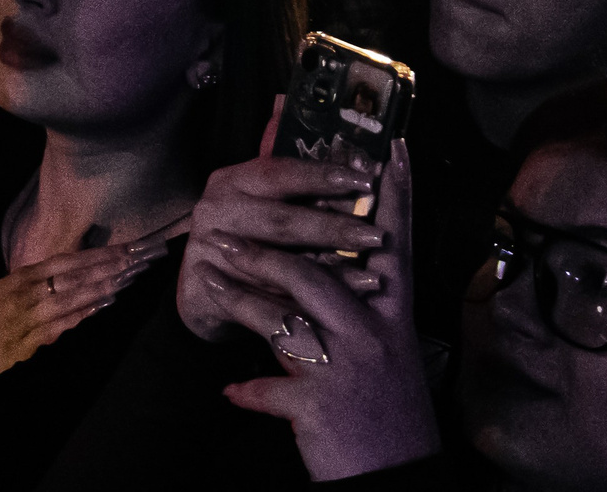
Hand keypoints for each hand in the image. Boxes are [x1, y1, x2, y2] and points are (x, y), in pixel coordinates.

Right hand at [0, 238, 170, 390]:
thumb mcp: (3, 293)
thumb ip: (32, 286)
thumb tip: (68, 280)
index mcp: (17, 279)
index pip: (62, 262)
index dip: (92, 255)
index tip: (118, 249)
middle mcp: (23, 294)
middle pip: (70, 276)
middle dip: (103, 267)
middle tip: (132, 259)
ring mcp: (26, 318)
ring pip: (69, 298)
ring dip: (99, 288)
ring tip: (125, 279)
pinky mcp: (27, 342)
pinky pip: (61, 326)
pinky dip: (82, 315)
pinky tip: (102, 306)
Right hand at [178, 98, 384, 342]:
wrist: (203, 290)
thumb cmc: (243, 234)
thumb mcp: (257, 194)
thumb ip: (282, 162)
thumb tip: (287, 101)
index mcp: (231, 181)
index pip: (278, 170)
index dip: (322, 175)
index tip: (366, 178)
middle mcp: (215, 212)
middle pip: (280, 220)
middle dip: (333, 227)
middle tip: (376, 235)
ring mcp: (210, 252)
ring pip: (279, 262)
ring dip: (330, 270)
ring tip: (373, 276)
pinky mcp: (213, 291)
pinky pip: (272, 300)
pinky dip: (310, 303)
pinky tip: (343, 304)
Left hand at [204, 141, 439, 481]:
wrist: (398, 481)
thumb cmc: (387, 407)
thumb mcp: (387, 349)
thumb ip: (366, 298)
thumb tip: (343, 247)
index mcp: (393, 319)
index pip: (394, 245)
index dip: (393, 196)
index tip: (391, 147)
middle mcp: (374, 338)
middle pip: (317, 277)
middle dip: (268, 252)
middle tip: (223, 233)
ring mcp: (347, 374)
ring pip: (286, 322)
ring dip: (242, 302)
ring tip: (209, 283)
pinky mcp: (321, 412)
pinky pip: (272, 393)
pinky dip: (249, 390)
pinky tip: (229, 388)